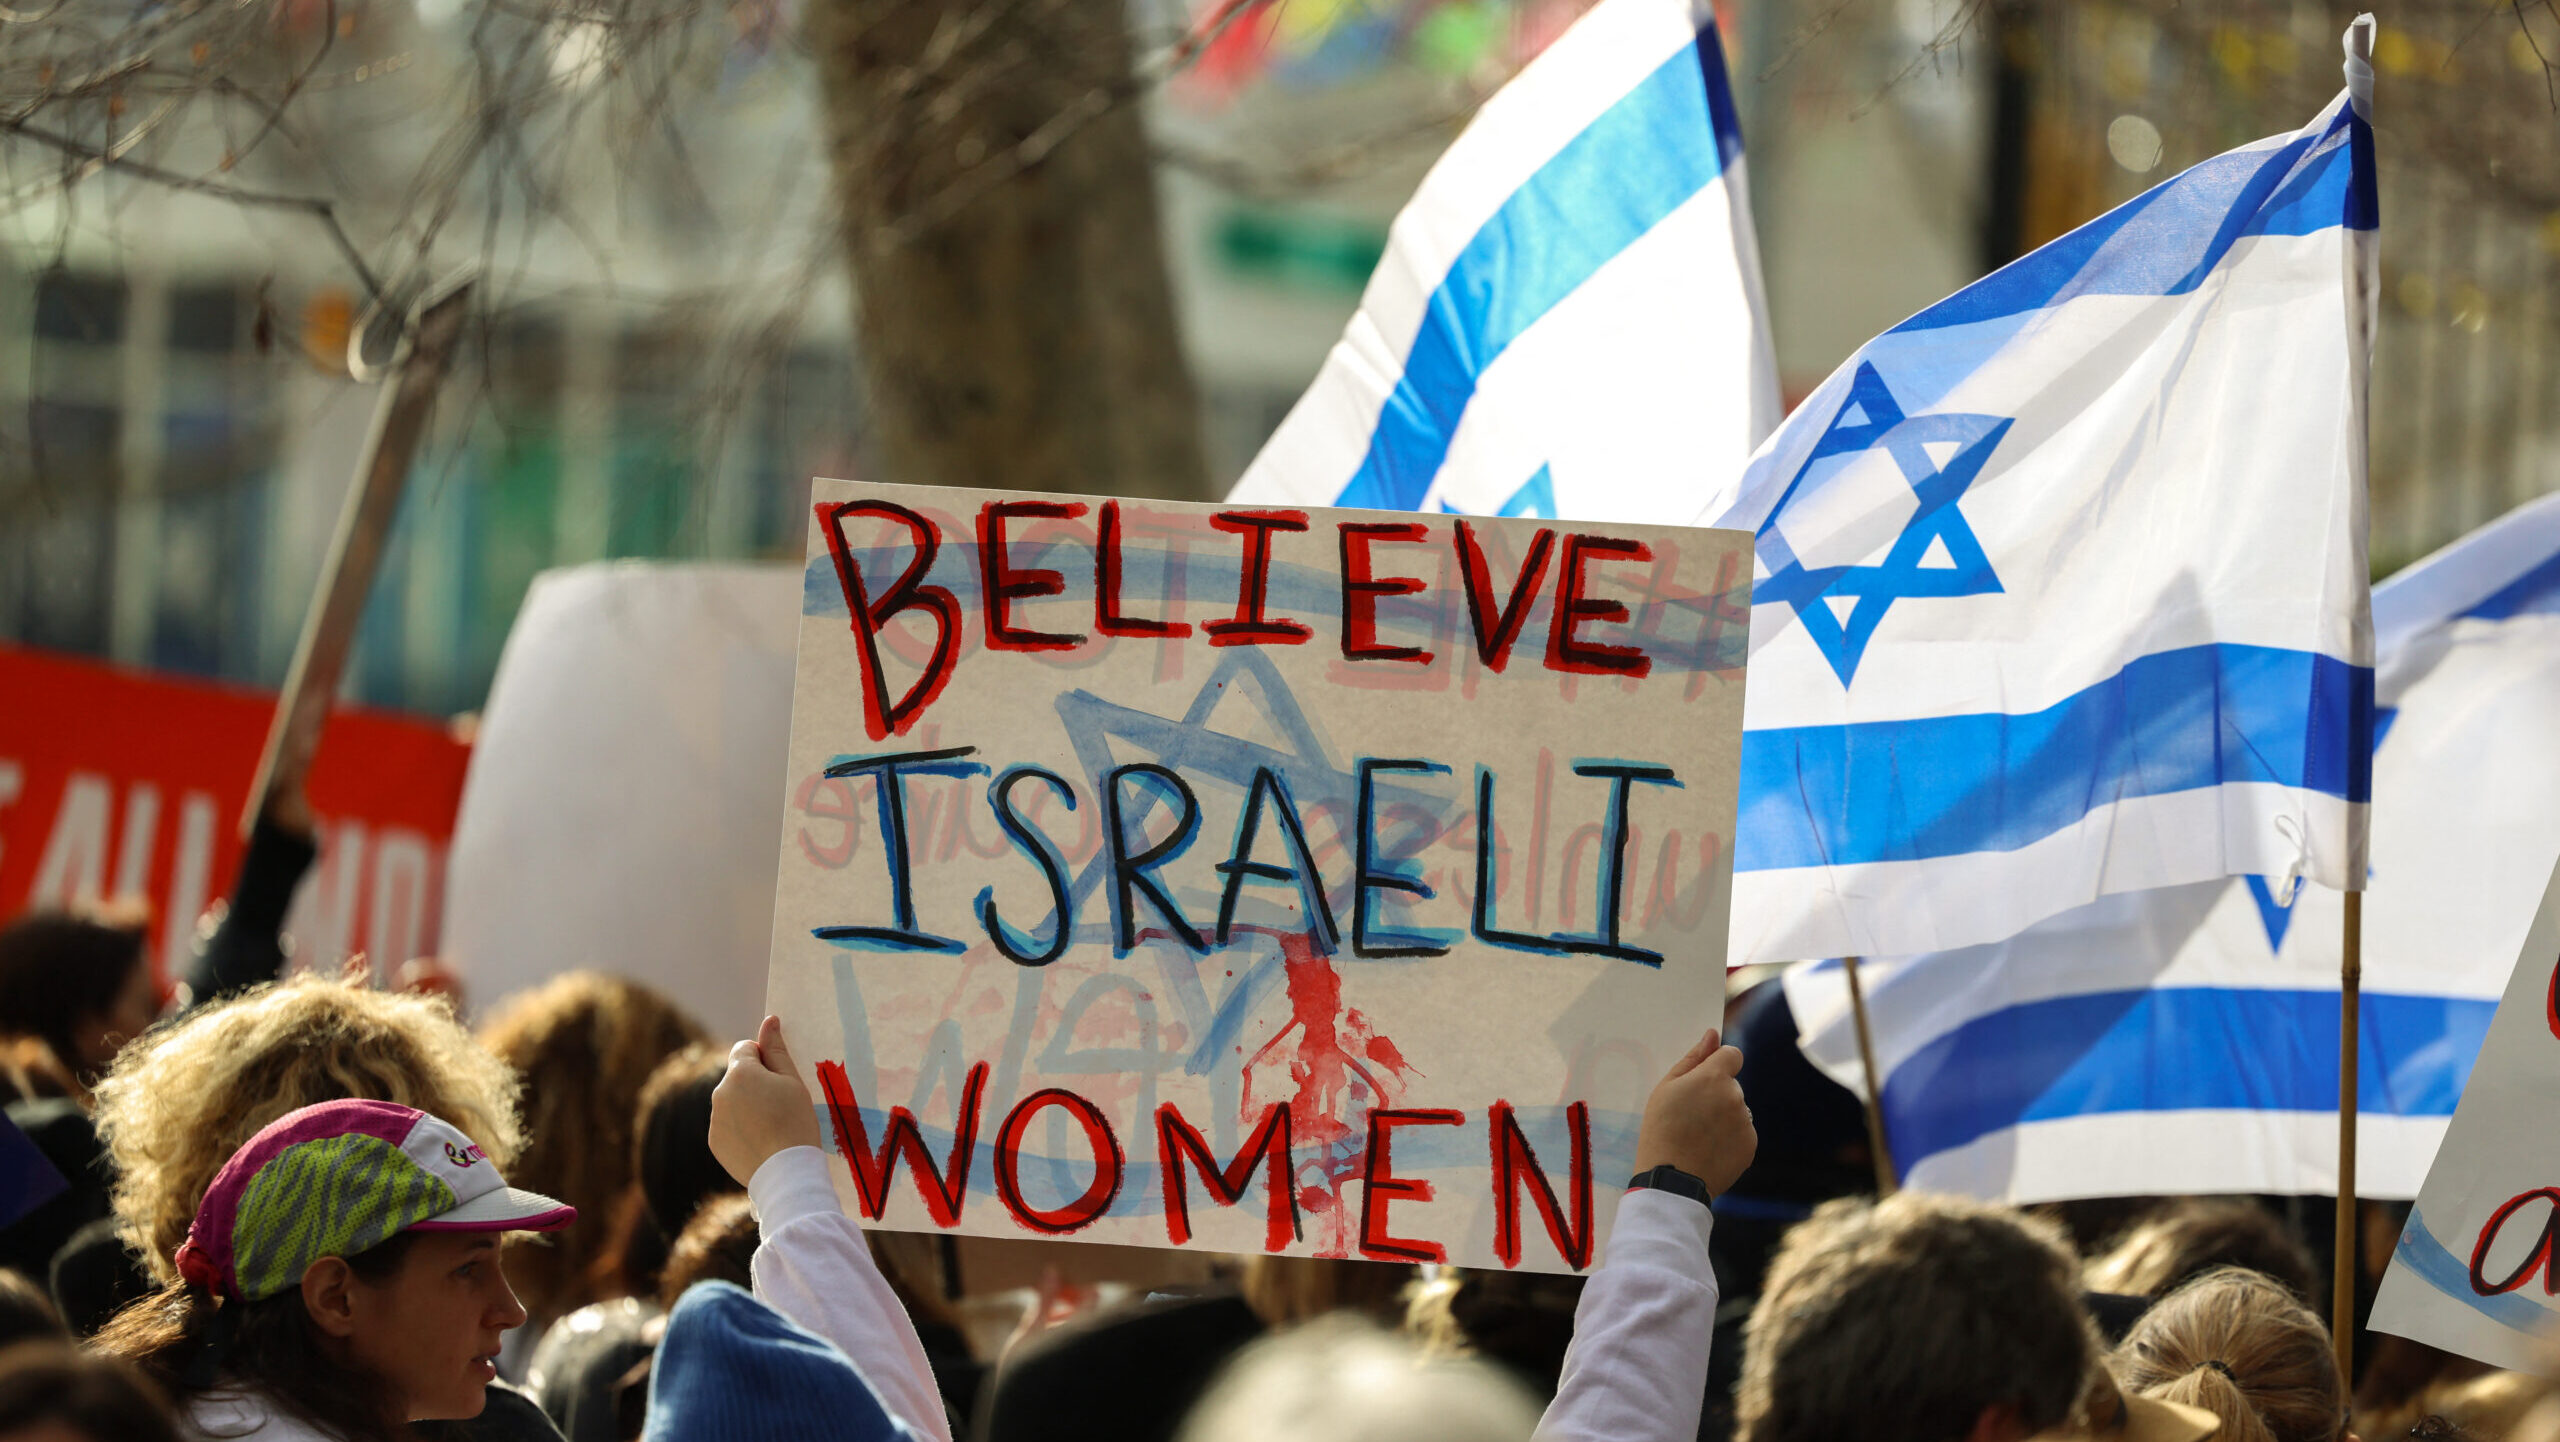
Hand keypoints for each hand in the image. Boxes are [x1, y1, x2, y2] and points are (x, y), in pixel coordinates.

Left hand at [711, 1015, 821, 1185]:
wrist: (786, 1172)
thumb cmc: (795, 1121)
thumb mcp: (793, 1081)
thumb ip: (777, 1050)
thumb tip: (769, 1020)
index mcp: (740, 1073)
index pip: (745, 1049)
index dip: (764, 1060)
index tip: (780, 1079)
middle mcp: (719, 1093)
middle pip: (737, 1076)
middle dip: (754, 1083)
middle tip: (780, 1106)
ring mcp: (714, 1119)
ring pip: (731, 1101)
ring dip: (747, 1106)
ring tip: (772, 1127)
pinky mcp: (714, 1142)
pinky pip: (727, 1125)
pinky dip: (741, 1129)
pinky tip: (761, 1142)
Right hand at [1633, 1027, 1754, 1197]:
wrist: (1672, 1179)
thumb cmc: (1661, 1129)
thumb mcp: (1666, 1088)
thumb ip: (1693, 1059)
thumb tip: (1712, 1035)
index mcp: (1714, 1077)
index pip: (1732, 1055)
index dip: (1718, 1064)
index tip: (1704, 1079)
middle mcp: (1735, 1096)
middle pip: (1731, 1086)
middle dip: (1716, 1094)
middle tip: (1691, 1116)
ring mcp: (1745, 1122)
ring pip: (1737, 1110)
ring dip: (1723, 1117)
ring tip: (1698, 1136)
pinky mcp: (1750, 1145)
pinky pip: (1741, 1132)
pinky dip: (1729, 1138)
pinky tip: (1708, 1149)